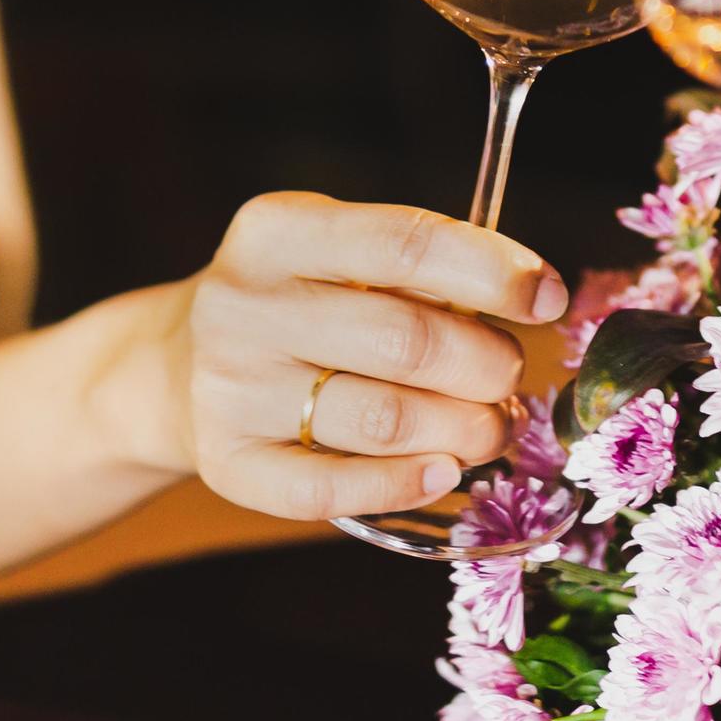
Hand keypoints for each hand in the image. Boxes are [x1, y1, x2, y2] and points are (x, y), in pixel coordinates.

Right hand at [165, 193, 564, 521]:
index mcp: (276, 231)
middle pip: (405, 339)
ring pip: (384, 419)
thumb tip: (534, 296)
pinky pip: (333, 489)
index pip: (404, 242)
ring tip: (490, 427)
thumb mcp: (334, 255)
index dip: (491, 271)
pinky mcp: (228, 464)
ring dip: (464, 429)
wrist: (173, 368)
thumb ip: (419, 269)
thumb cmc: (295, 304)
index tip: (547, 295)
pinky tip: (440, 470)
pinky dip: (404, 483)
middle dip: (487, 363)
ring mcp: (229, 389)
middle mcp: (242, 305)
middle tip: (509, 376)